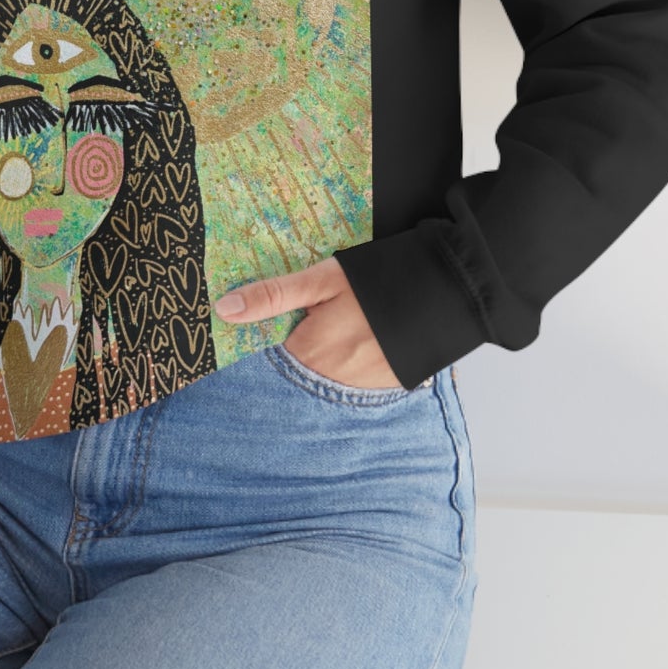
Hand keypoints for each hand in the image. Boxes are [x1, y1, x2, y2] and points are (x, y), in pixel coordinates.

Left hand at [214, 255, 402, 388]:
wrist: (444, 292)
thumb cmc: (376, 282)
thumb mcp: (321, 280)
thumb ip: (273, 296)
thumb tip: (223, 309)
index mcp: (308, 353)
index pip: (270, 351)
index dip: (269, 331)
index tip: (274, 315)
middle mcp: (330, 380)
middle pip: (298, 365)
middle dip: (299, 343)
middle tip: (320, 315)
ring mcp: (360, 388)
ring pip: (325, 374)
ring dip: (326, 354)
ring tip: (345, 323)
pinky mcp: (385, 387)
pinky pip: (353, 379)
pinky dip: (352, 362)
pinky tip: (363, 337)